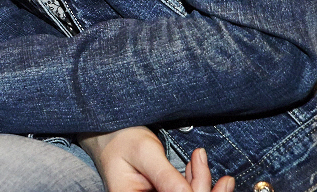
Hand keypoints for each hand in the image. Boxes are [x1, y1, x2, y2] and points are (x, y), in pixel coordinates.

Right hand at [80, 127, 233, 191]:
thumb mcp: (143, 152)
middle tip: (209, 164)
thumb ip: (165, 176)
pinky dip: (197, 182)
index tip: (205, 176)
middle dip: (203, 188)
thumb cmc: (119, 137)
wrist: (107, 130)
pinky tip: (196, 164)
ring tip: (201, 157)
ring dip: (203, 184)